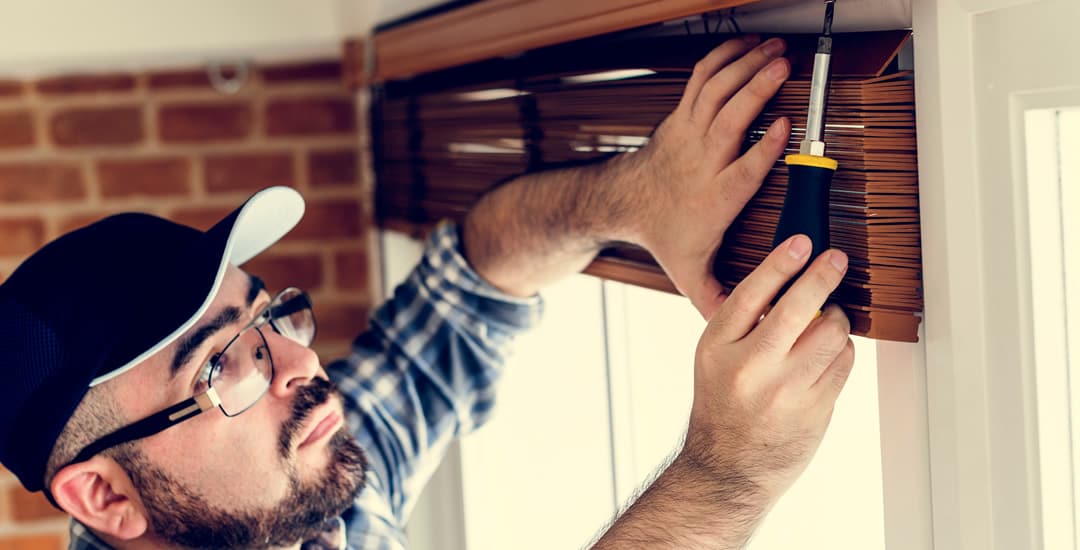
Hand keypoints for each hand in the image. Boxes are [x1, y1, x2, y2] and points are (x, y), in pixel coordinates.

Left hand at [615, 35, 791, 318]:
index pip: (741, 171)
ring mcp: (690, 133)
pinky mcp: (683, 115)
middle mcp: (702, 160)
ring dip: (745, 67)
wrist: (626, 203)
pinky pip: (703, 79)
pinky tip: (750, 46)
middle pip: (729, 120)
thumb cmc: (665, 233)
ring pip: (716, 92)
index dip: (762, 149)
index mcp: (714, 197)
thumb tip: (748, 326)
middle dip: (755, 92)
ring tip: (777, 51)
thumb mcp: (691, 272)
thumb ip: (719, 298)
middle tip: (783, 70)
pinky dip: (725, 57)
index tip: (784, 129)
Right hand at [683, 234, 854, 501]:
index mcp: (717, 348)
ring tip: (828, 322)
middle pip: (798, 308)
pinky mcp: (813, 409)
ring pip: (830, 335)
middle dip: (823, 276)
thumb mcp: (714, 360)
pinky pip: (843, 364)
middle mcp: (749, 367)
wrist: (727, 468)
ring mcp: (784, 390)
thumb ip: (742, 325)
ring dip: (836, 321)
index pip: (752, 293)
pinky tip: (829, 355)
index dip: (780, 263)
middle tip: (836, 260)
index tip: (802, 242)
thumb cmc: (722, 408)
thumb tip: (789, 283)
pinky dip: (842, 352)